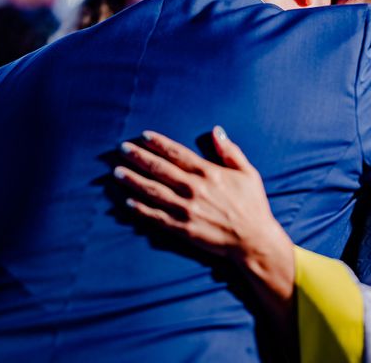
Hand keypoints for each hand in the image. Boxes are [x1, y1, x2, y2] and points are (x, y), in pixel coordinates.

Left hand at [114, 126, 294, 304]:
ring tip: (117, 172)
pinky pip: (156, 217)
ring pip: (153, 192)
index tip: (143, 136)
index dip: (159, 144)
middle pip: (160, 170)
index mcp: (209, 173)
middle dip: (139, 158)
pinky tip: (127, 203)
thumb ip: (230, 151)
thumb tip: (216, 131)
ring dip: (133, 181)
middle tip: (122, 149)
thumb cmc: (253, 205)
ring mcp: (186, 210)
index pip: (178, 154)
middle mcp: (194, 189)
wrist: (253, 240)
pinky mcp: (183, 228)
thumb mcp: (247, 173)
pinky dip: (140, 210)